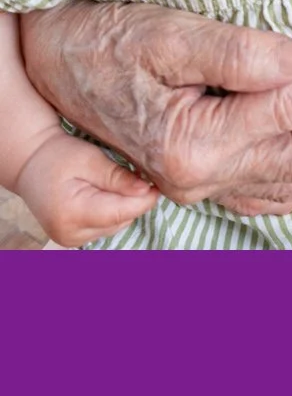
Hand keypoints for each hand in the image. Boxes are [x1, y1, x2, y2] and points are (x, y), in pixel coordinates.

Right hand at [16, 129, 158, 247]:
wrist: (30, 164)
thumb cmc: (57, 155)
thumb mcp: (89, 159)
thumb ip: (116, 177)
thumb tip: (145, 191)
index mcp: (73, 213)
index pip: (122, 212)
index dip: (145, 199)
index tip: (158, 184)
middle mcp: (70, 234)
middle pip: (120, 220)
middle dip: (134, 201)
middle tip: (138, 177)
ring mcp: (70, 240)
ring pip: (116, 226)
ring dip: (124, 207)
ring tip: (119, 183)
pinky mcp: (73, 239)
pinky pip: (106, 227)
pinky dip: (112, 213)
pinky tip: (108, 195)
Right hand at [20, 4, 291, 216]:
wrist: (54, 61)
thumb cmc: (104, 39)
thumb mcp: (166, 33)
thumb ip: (235, 51)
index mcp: (189, 144)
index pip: (284, 110)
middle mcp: (196, 178)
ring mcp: (198, 186)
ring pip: (290, 176)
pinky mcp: (199, 179)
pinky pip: (266, 191)